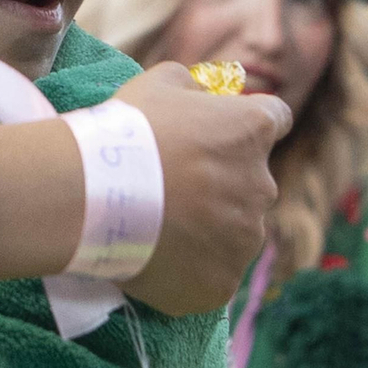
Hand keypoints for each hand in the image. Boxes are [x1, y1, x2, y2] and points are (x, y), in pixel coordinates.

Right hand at [115, 64, 289, 315]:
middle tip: (171, 190)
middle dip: (219, 187)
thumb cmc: (125, 133)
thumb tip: (201, 91)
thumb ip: (191, 84)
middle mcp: (262, 187)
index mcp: (253, 131)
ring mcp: (244, 241)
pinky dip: (189, 272)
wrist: (92, 195)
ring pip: (233, 235)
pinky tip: (155, 261)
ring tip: (157, 231)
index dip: (245, 128)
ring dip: (206, 231)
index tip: (221, 138)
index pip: (275, 120)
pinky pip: (211, 278)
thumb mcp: (157, 83)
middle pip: (249, 185)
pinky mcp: (221, 284)